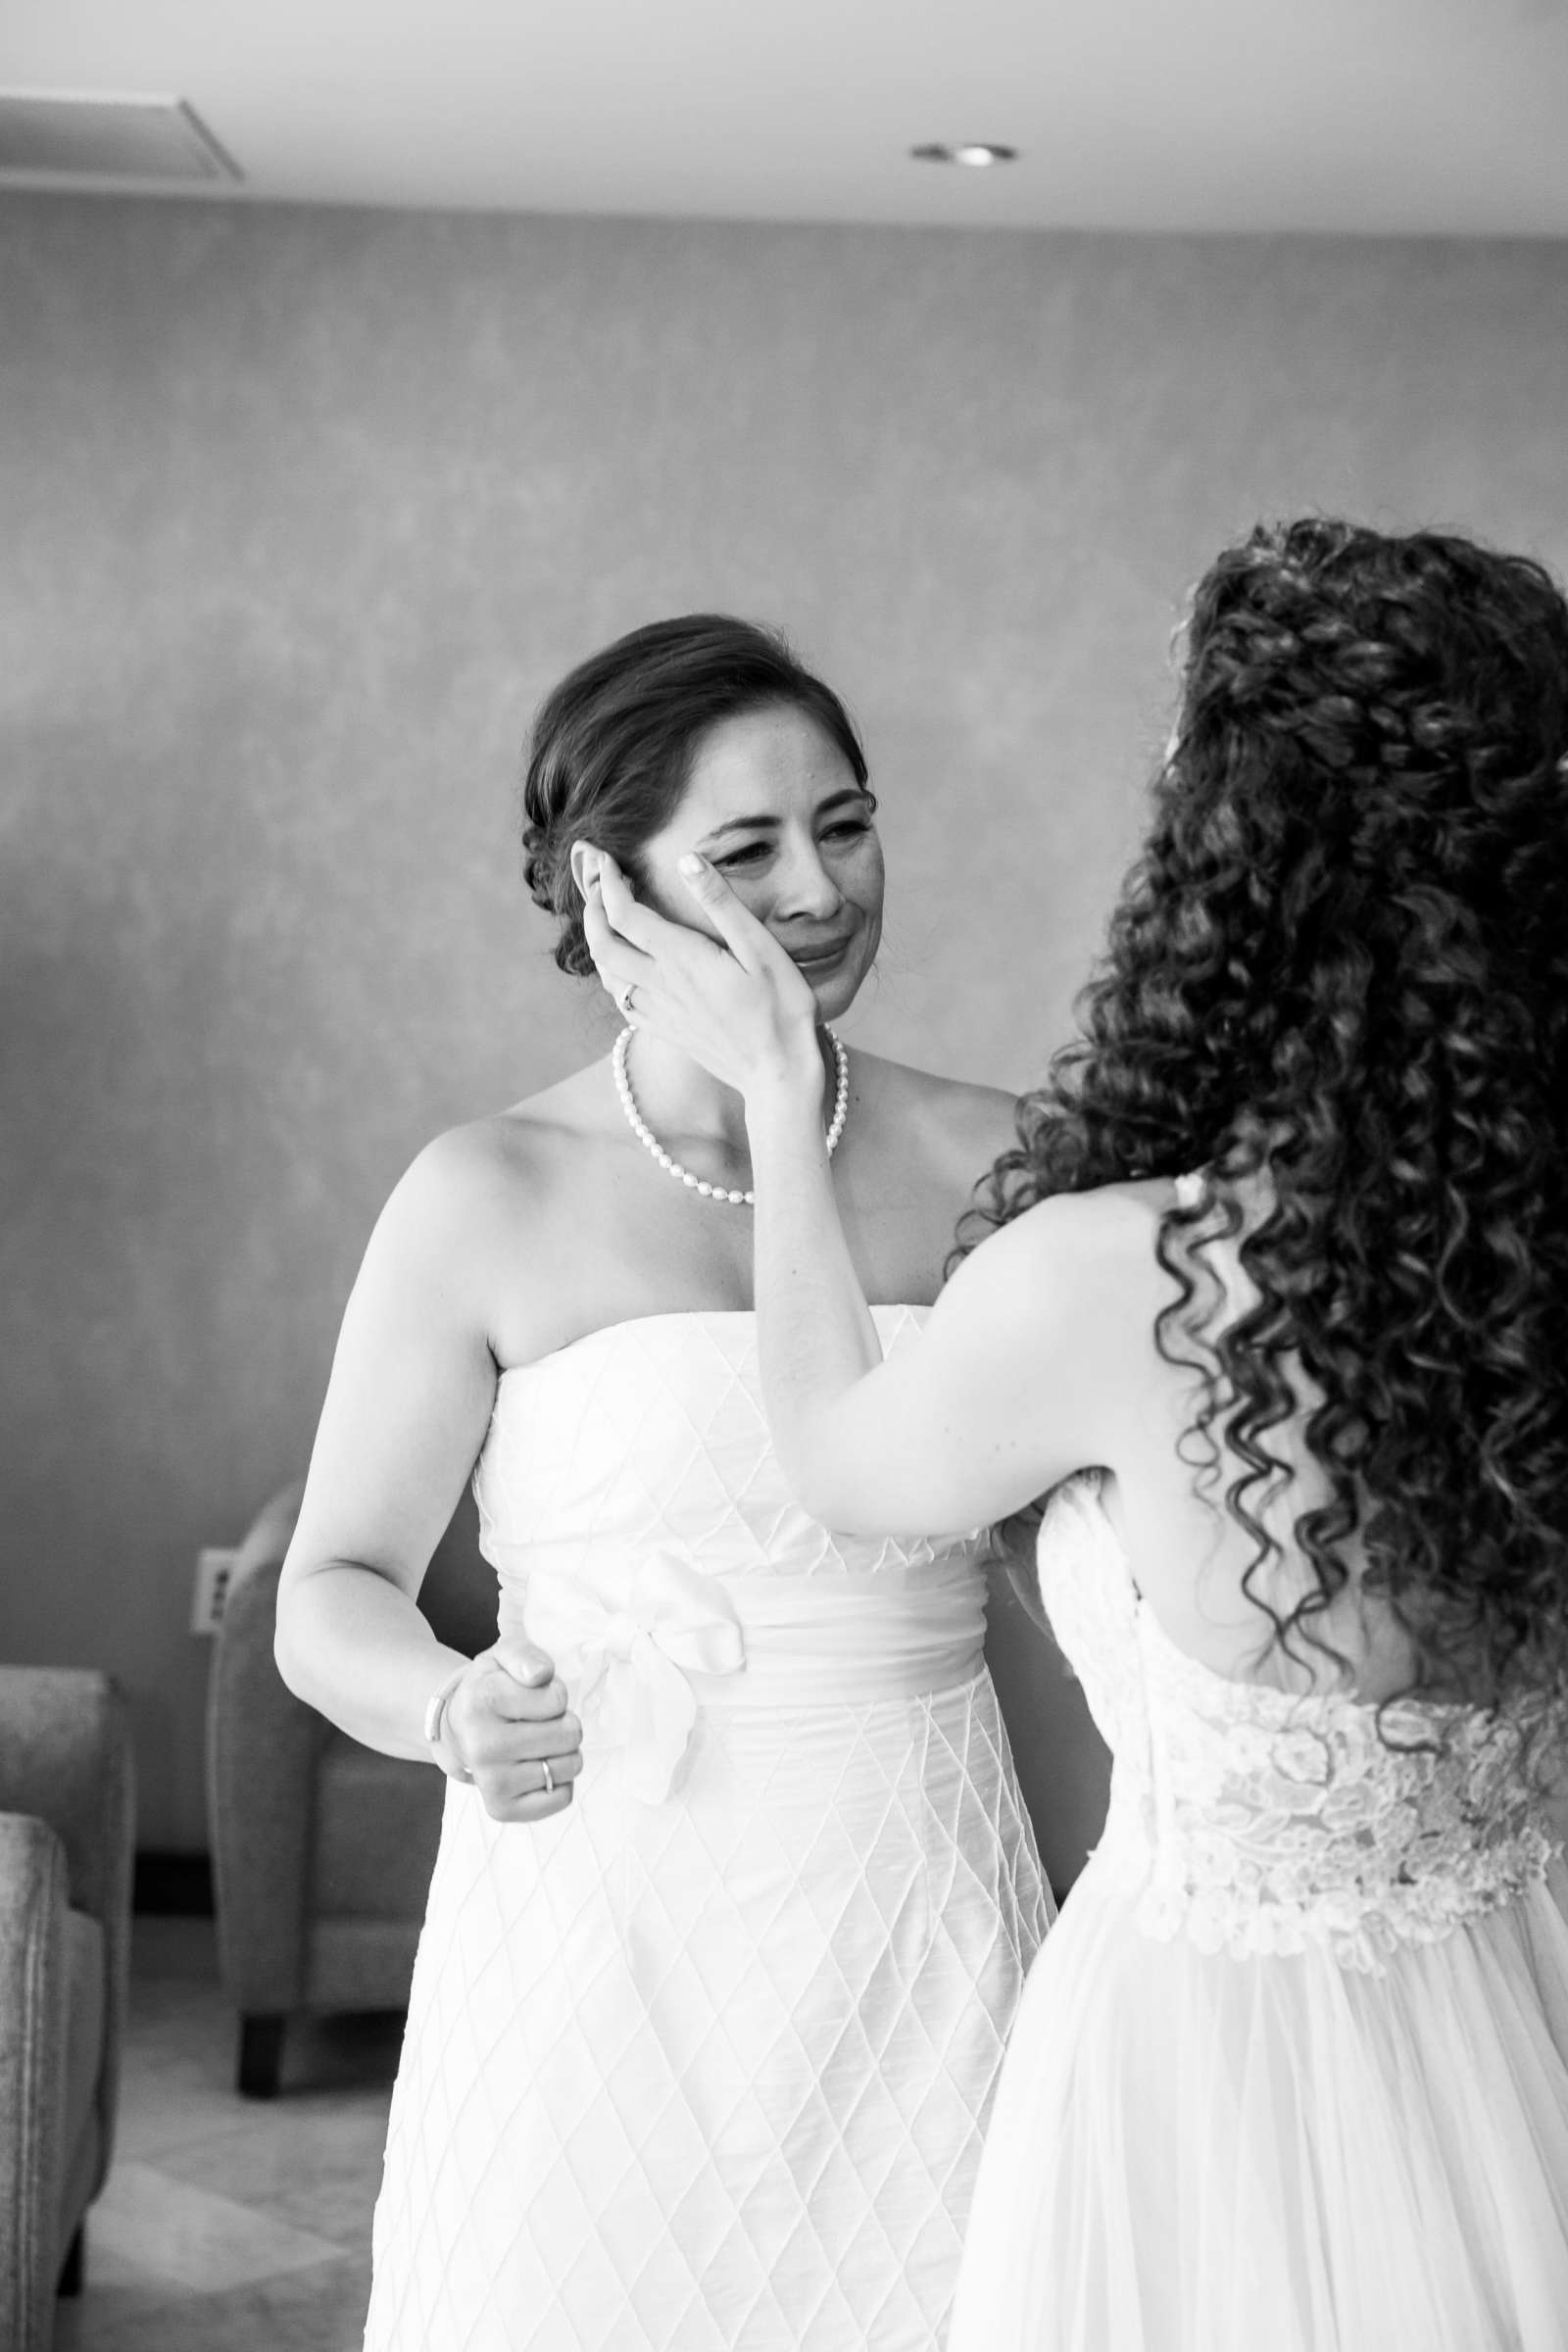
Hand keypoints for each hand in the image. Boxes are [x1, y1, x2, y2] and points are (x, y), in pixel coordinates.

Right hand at [444, 1636, 582, 1822]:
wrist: (459, 1727)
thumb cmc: (491, 1687)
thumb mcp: (503, 1655)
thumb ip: (524, 1654)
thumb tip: (540, 1674)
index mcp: (482, 1700)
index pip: (558, 1698)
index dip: (554, 1693)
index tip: (532, 1695)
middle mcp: (482, 1746)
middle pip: (569, 1734)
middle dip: (563, 1722)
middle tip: (538, 1721)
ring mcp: (490, 1781)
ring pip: (569, 1766)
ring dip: (563, 1752)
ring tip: (537, 1742)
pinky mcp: (501, 1808)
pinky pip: (562, 1797)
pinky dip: (560, 1783)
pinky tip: (535, 1767)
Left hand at [579, 846, 820, 1101]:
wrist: (779, 1074)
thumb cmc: (781, 1009)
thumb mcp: (762, 949)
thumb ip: (722, 903)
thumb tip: (687, 862)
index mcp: (681, 958)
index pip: (625, 913)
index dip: (608, 882)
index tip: (606, 857)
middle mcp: (662, 985)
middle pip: (603, 944)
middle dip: (592, 908)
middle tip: (596, 881)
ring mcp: (660, 1011)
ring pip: (607, 974)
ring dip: (597, 940)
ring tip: (603, 916)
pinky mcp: (666, 1030)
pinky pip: (623, 1000)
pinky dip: (612, 975)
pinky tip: (623, 968)